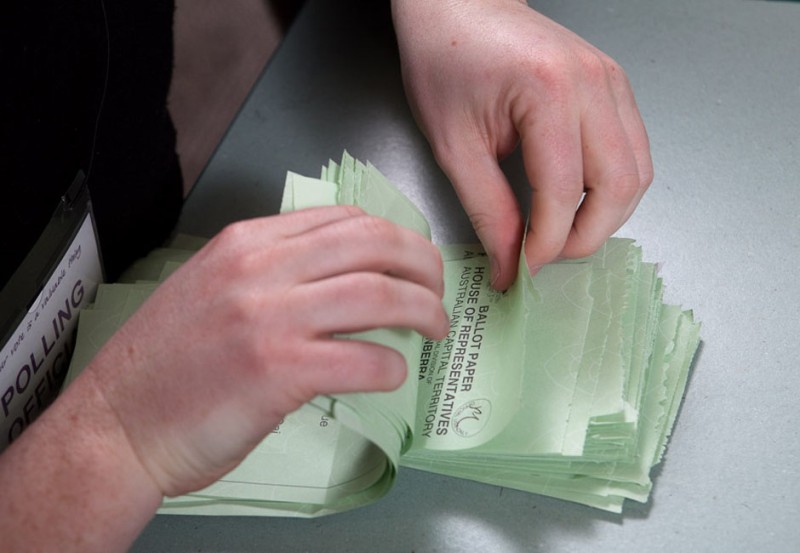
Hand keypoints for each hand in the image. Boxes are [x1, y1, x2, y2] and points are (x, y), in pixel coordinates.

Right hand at [81, 206, 448, 496]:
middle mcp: (259, 270)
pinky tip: (392, 374)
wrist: (117, 423)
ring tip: (435, 327)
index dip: (394, 237)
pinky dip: (392, 366)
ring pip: (380, 295)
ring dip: (423, 310)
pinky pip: (363, 359)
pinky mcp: (277, 372)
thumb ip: (272, 271)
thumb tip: (342, 274)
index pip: (343, 219)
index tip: (412, 259)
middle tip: (438, 289)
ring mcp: (268, 318)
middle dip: (423, 263)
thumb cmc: (165, 366)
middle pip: (373, 244)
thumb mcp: (212, 288)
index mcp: (245, 244)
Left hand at [392, 0, 652, 288]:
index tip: (525, 268)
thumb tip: (509, 264)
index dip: (547, 243)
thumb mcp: (454, 145)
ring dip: (605, 215)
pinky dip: (612, 186)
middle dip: (586, 236)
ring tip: (560, 232)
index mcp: (548, 92)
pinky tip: (576, 199)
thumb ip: (487, 210)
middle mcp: (592, 83)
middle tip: (547, 256)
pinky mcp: (614, 85)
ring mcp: (611, 81)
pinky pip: (633, 149)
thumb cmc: (445, 58)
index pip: (564, 193)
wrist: (458, 8)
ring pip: (638, 172)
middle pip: (620, 186)